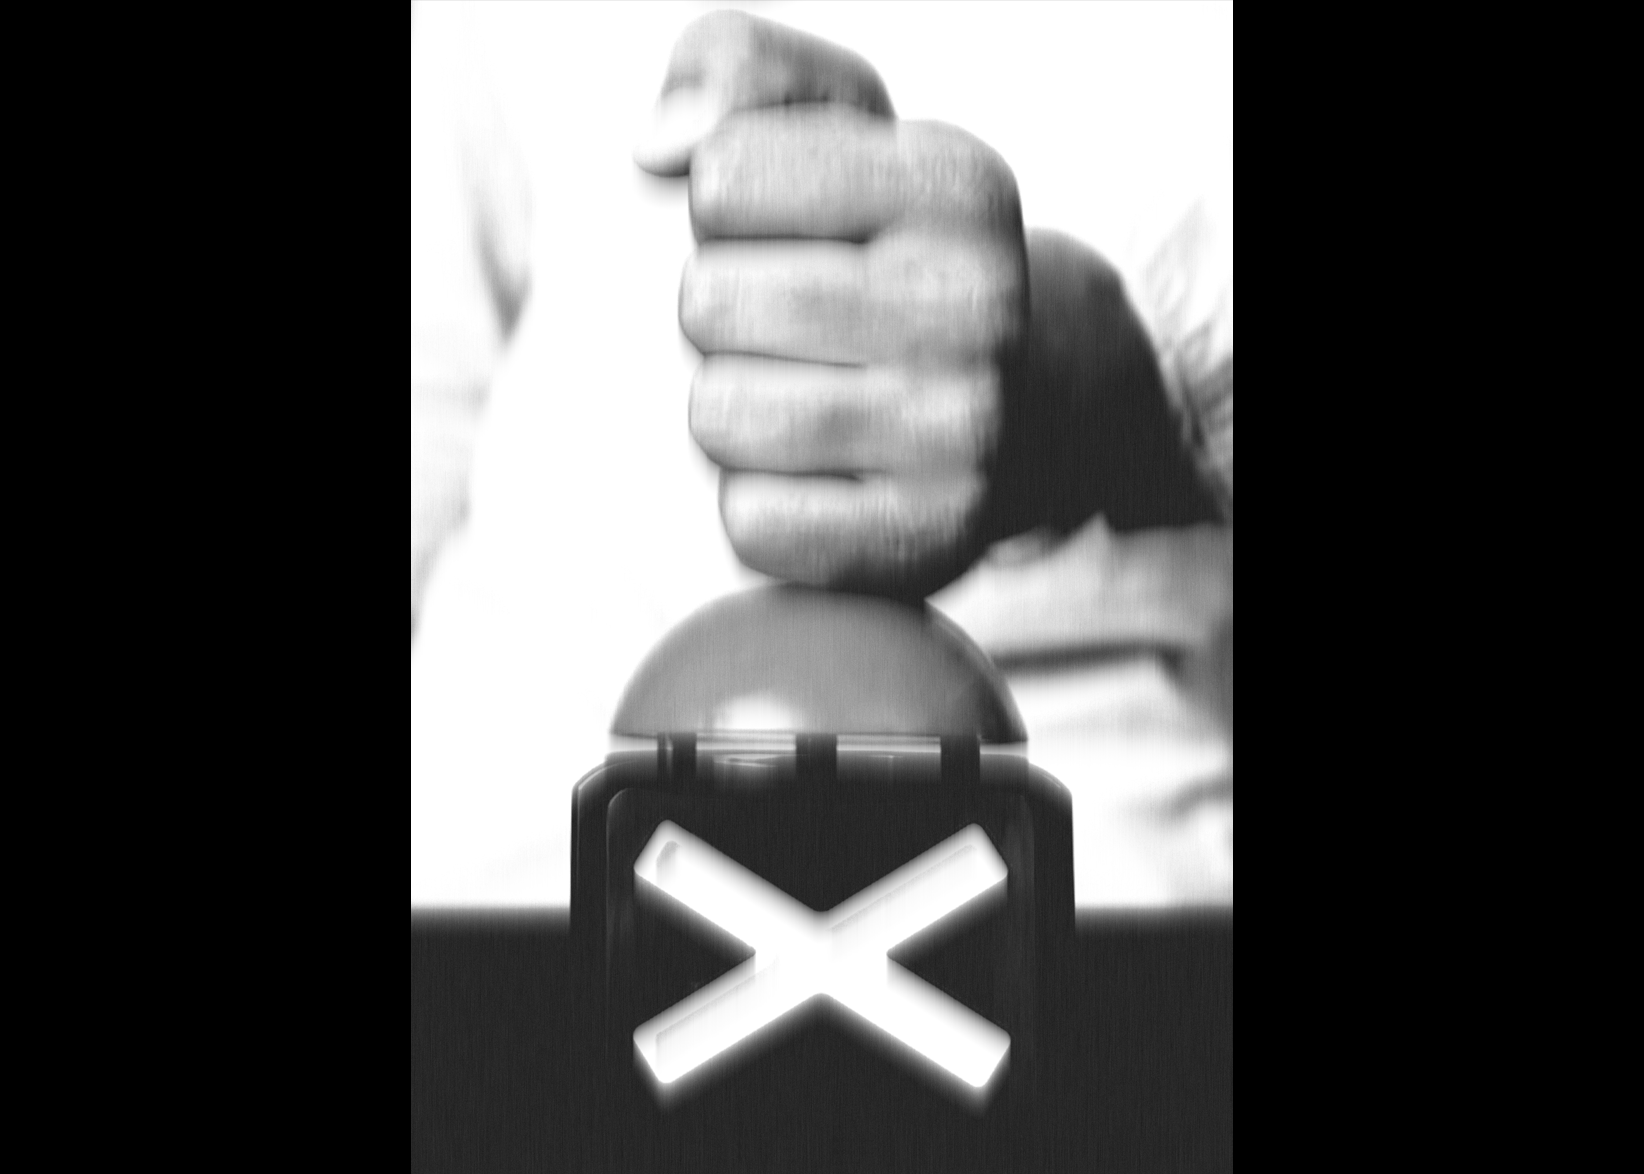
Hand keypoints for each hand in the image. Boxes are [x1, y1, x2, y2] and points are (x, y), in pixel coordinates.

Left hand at [636, 12, 1220, 597]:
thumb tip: (659, 145)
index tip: (779, 233)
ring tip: (792, 401)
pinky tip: (807, 481)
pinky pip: (755, 525)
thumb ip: (739, 71)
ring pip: (720, 417)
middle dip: (716, 315)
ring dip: (728, 412)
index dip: (719, 209)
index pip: (721, 178)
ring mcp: (966, 433)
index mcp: (955, 182)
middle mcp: (979, 303)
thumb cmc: (884, 257)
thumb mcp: (836, 128)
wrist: (1023, 410)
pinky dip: (755, 509)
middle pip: (707, 302)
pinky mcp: (932, 541)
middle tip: (783, 330)